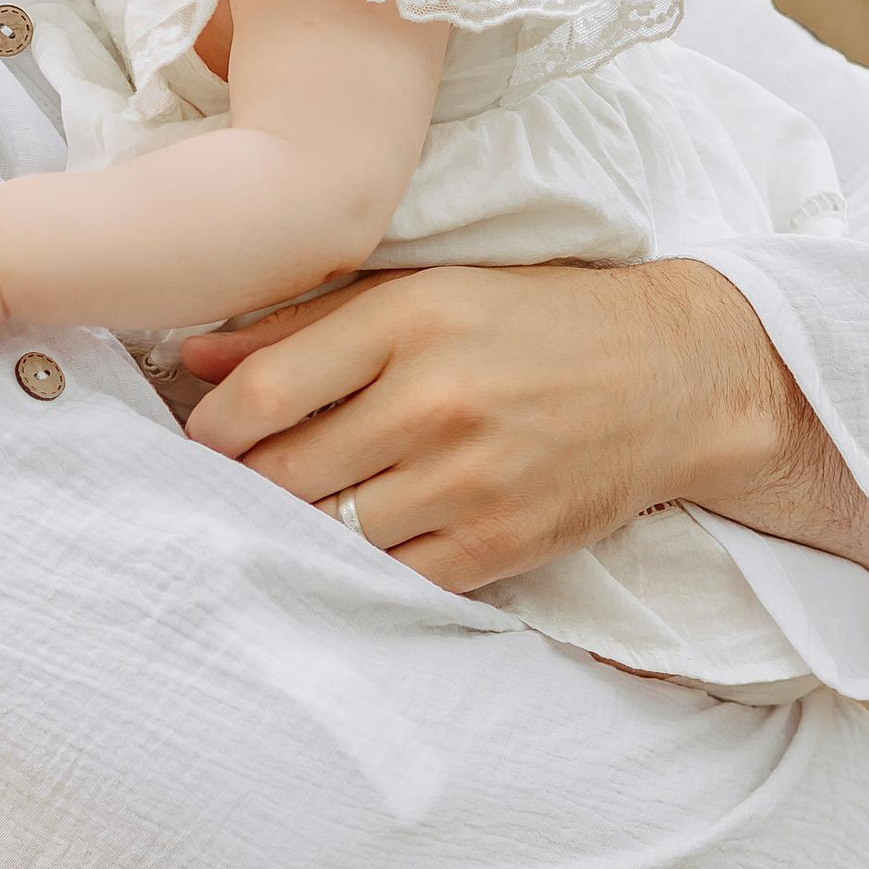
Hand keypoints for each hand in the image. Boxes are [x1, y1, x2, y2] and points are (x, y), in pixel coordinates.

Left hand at [180, 258, 868, 598]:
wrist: (674, 375)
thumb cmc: (533, 321)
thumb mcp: (424, 291)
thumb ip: (305, 320)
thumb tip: (194, 356)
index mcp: (407, 321)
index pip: (264, 394)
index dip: (211, 431)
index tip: (201, 441)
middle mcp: (435, 399)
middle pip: (285, 473)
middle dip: (243, 488)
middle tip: (226, 490)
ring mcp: (471, 478)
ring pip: (332, 531)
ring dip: (296, 533)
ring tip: (286, 519)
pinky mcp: (503, 540)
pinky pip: (395, 577)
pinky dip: (363, 570)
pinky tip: (355, 548)